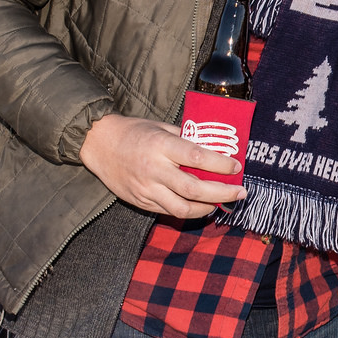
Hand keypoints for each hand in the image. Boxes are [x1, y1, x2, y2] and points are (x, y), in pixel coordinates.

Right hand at [79, 113, 245, 218]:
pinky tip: (200, 206)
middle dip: (222, 193)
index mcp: (160, 145)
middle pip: (193, 188)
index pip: (196, 157)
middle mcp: (154, 169)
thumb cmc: (132, 131)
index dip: (220, 165)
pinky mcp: (140, 201)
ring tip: (220, 203)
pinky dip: (188, 211)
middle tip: (240, 192)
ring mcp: (146, 188)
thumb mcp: (159, 126)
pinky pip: (168, 211)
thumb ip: (184, 137)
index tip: (236, 167)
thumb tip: (212, 146)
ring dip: (206, 208)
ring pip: (182, 207)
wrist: (98, 144)